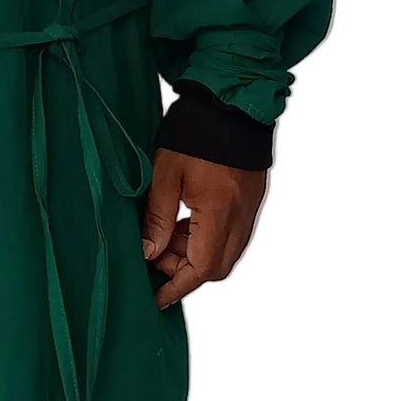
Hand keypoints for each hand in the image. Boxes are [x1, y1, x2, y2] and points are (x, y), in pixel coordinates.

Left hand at [141, 149, 266, 309]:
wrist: (232, 103)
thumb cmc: (195, 133)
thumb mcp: (165, 175)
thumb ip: (157, 218)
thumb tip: (149, 254)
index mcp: (219, 212)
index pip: (201, 268)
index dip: (177, 286)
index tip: (157, 297)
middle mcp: (241, 217)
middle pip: (217, 268)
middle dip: (185, 270)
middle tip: (156, 254)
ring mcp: (250, 209)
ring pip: (226, 253)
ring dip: (196, 254)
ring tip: (167, 233)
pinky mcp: (252, 200)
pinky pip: (233, 236)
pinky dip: (208, 239)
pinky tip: (186, 221)